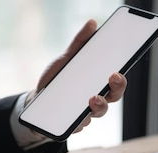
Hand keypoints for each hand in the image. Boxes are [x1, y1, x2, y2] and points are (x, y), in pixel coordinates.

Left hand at [27, 19, 126, 133]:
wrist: (37, 100)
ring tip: (90, 99)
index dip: (120, 80)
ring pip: (97, 113)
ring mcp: (85, 114)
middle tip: (111, 80)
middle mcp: (96, 100)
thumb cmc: (57, 79)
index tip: (117, 72)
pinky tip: (72, 117)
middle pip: (113, 99)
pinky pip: (78, 125)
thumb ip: (79, 43)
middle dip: (115, 90)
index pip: (116, 83)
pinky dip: (77, 121)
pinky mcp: (72, 125)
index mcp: (98, 84)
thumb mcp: (66, 59)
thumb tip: (92, 23)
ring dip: (98, 107)